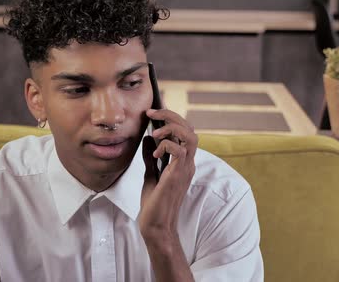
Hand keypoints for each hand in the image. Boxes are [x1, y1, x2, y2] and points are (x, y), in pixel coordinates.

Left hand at [139, 108, 197, 243]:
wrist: (156, 225)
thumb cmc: (154, 204)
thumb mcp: (150, 174)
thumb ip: (151, 156)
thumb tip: (147, 138)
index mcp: (183, 162)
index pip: (185, 131)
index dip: (171, 118)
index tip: (152, 113)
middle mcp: (188, 163)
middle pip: (190, 128)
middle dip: (171, 115)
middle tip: (152, 113)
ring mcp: (185, 169)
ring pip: (190, 135)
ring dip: (171, 128)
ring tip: (155, 133)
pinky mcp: (178, 175)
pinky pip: (179, 150)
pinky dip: (165, 145)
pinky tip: (155, 155)